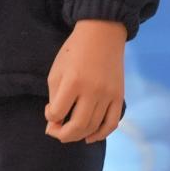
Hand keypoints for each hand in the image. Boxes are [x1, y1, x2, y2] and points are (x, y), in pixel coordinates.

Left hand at [43, 19, 125, 143]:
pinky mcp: (119, 96)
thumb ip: (54, 97)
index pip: (57, 113)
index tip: (50, 111)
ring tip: (70, 133)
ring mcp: (108, 94)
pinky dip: (101, 134)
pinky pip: (112, 123)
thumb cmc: (74, 51)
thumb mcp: (57, 70)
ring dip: (79, 136)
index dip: (50, 117)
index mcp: (73, 82)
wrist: (102, 33)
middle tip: (56, 132)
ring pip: (93, 127)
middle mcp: (92, 91)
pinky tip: (90, 137)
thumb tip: (55, 122)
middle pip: (77, 126)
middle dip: (63, 135)